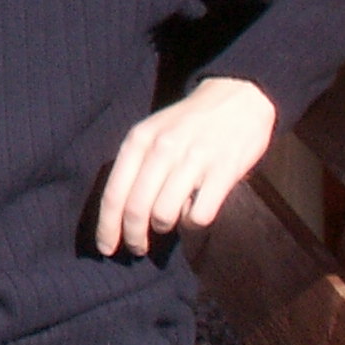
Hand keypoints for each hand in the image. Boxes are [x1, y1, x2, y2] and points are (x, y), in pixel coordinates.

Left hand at [96, 76, 275, 257]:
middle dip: (134, 237)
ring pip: (165, 216)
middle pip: (136, 209)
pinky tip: (196, 211)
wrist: (238, 95)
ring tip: (170, 222)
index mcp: (139, 140)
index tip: (106, 249)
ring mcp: (193, 160)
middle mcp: (162, 150)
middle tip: (138, 248)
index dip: (107, 227)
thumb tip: (120, 213)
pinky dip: (194, 222)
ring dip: (165, 228)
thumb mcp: (153, 132)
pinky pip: (199, 215)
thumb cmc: (189, 122)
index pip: (115, 193)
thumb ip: (137, 165)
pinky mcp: (223, 172)